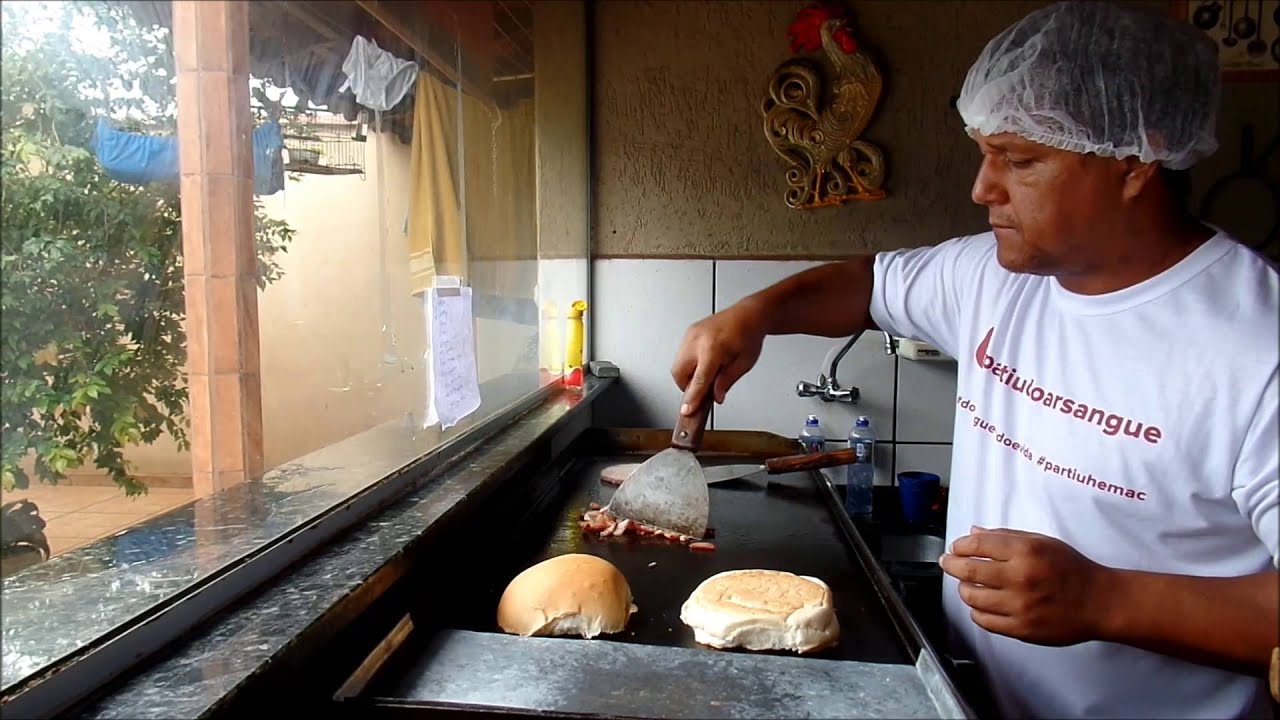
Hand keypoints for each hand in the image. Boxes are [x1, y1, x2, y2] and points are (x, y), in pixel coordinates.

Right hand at [670, 300, 767, 413]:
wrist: (748, 314)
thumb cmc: (748, 334)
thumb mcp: (744, 363)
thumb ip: (727, 382)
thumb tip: (716, 397)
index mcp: (713, 348)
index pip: (698, 380)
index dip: (692, 398)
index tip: (687, 410)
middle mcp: (697, 340)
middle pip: (679, 373)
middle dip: (688, 386)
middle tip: (704, 389)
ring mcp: (690, 335)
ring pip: (677, 364)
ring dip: (689, 375)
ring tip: (709, 372)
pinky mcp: (688, 333)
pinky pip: (681, 354)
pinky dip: (689, 364)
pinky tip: (705, 362)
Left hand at [939, 526, 1113, 646]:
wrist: (1099, 602)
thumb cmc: (1072, 570)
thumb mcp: (1042, 542)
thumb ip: (1006, 536)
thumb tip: (974, 531)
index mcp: (1026, 551)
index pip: (977, 544)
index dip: (960, 545)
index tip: (956, 547)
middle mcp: (1020, 577)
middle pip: (967, 570)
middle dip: (951, 564)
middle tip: (947, 563)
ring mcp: (1019, 605)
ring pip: (971, 597)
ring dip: (964, 588)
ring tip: (968, 584)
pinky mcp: (1021, 629)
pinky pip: (984, 621)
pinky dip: (977, 611)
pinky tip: (982, 604)